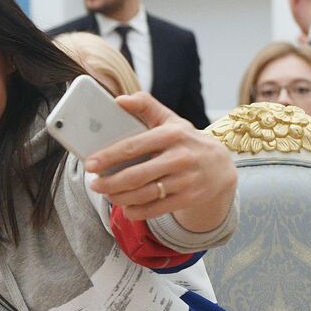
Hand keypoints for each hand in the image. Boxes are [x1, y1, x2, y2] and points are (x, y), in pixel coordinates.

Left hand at [86, 91, 236, 232]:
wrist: (220, 166)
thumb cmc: (185, 140)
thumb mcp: (170, 120)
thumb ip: (145, 105)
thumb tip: (119, 99)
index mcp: (172, 135)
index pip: (133, 146)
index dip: (108, 157)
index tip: (90, 164)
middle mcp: (180, 157)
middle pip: (135, 175)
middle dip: (109, 182)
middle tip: (94, 184)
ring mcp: (186, 180)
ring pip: (143, 194)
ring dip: (119, 197)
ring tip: (106, 193)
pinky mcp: (189, 198)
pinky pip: (155, 209)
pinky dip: (136, 211)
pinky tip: (125, 207)